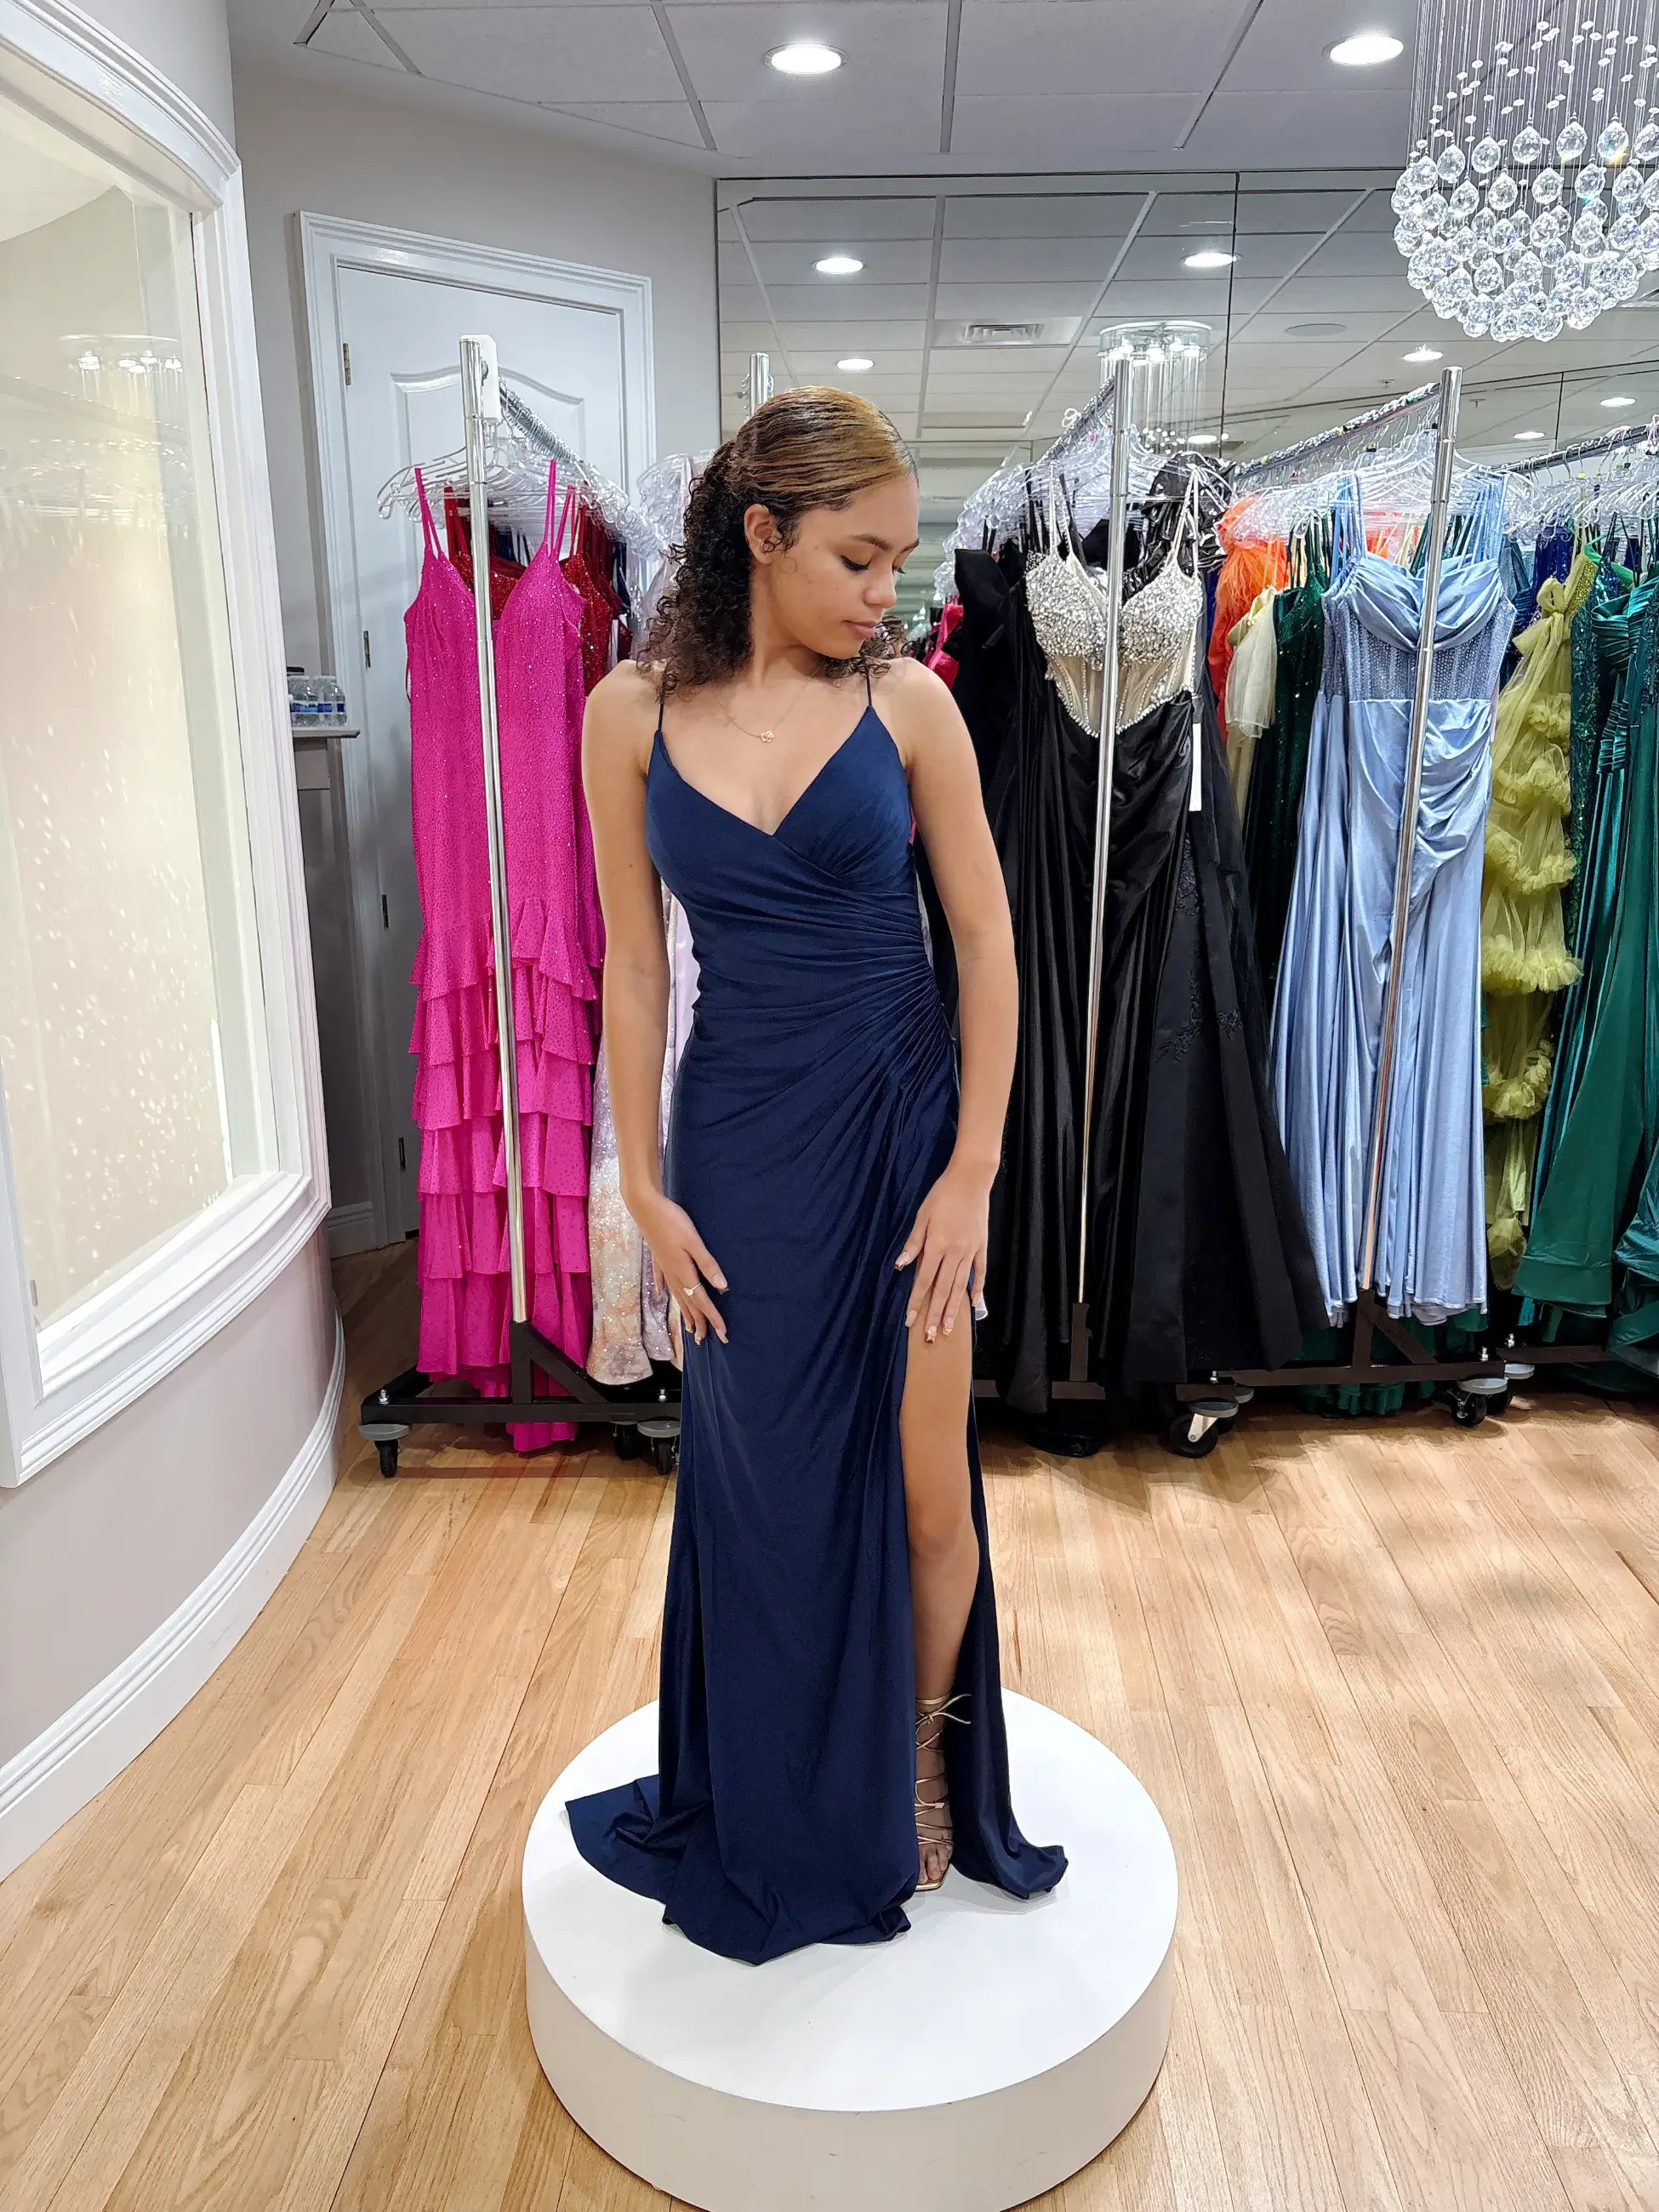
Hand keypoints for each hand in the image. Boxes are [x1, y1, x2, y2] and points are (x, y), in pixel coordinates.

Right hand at [633, 1190, 727, 1344]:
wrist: (645, 1206)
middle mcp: (673, 1274)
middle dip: (699, 1323)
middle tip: (705, 1340)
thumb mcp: (694, 1242)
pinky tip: (662, 1294)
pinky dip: (666, 1290)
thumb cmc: (672, 1221)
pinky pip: (664, 1280)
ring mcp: (664, 1267)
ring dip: (685, 1313)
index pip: (702, 1301)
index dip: (713, 1318)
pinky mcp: (658, 1257)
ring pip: (677, 1296)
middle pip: (688, 1304)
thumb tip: (722, 1288)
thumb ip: (708, 1265)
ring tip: (689, 1328)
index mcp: (683, 1272)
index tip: (723, 1334)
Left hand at [894, 1165, 988, 1342]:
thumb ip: (914, 1243)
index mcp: (937, 1245)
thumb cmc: (942, 1195)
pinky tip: (974, 1304)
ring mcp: (971, 1251)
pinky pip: (979, 1272)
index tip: (910, 1319)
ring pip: (960, 1286)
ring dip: (953, 1308)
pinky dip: (977, 1288)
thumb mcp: (922, 1216)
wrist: (971, 1180)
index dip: (916, 1301)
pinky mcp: (982, 1246)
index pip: (923, 1280)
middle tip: (930, 1335)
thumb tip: (901, 1265)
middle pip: (942, 1289)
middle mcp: (955, 1253)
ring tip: (948, 1327)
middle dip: (935, 1313)